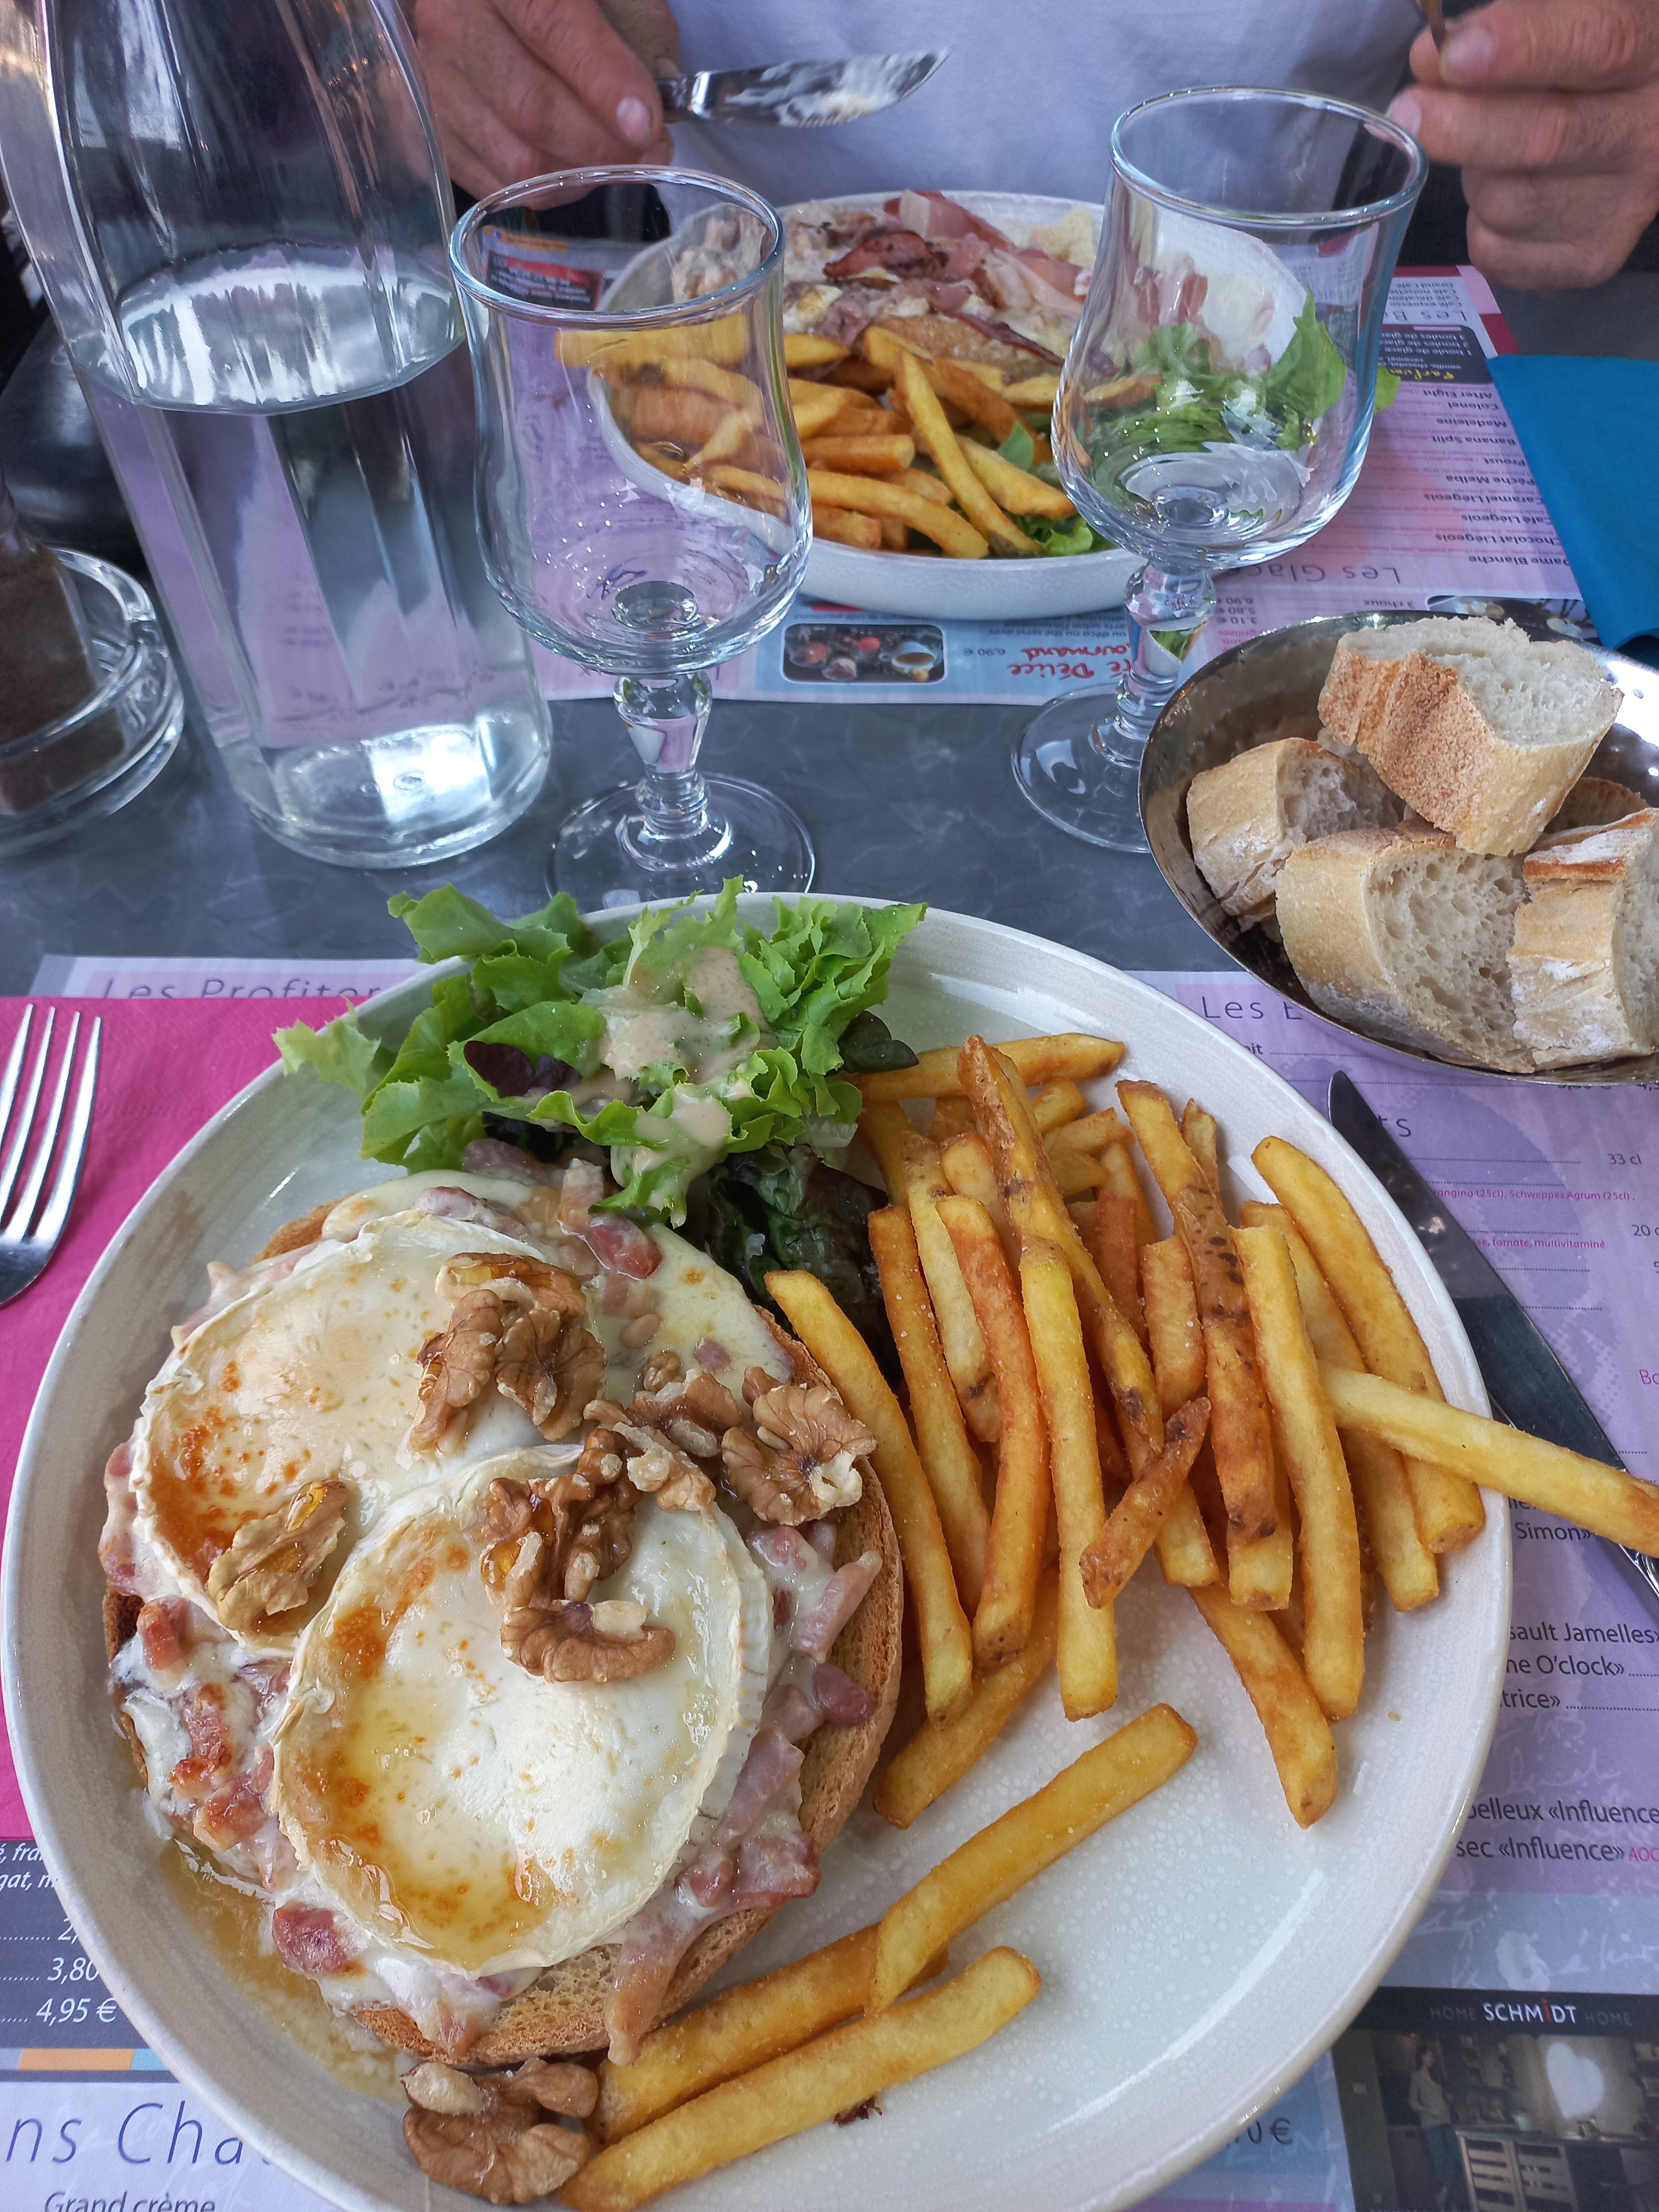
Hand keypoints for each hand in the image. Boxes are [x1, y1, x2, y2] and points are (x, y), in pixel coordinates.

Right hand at [414, 0, 680, 199]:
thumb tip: (657, 110)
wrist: (494, 10)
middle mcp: (452, 20)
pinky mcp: (437, 133)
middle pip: (529, 105)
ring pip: (517, 157)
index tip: (646, 124)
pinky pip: (503, 185)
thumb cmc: (563, 3)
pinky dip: (553, 188)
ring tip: (617, 158)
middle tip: (648, 151)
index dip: (602, 82)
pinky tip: (577, 166)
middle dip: (601, 143)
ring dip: (582, 172)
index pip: (548, 25)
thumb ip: (638, 34)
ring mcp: (436, 80)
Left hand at [1391, 0, 1658, 289]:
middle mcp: (1648, 134)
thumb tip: (1434, 57)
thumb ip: (1512, 23)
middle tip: (1409, 110)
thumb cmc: (1583, 62)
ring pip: (1509, 201)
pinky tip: (1499, 190)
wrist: (1629, 125)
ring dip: (1474, 174)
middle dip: (1462, 125)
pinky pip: (1499, 251)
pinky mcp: (1591, 259)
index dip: (1519, 51)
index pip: (1596, 47)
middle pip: (1545, 137)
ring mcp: (1626, 205)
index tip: (1453, 55)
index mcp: (1650, 52)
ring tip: (1486, 147)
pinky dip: (1479, 225)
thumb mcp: (1566, 17)